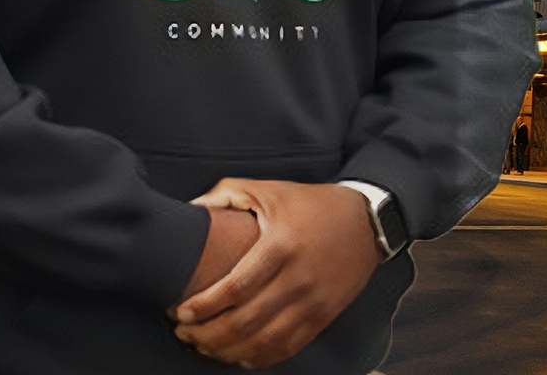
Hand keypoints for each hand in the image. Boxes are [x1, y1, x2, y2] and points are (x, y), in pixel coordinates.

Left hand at [172, 179, 382, 366]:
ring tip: (204, 346)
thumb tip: (189, 211)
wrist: (366, 220)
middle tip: (184, 333)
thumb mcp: (268, 189)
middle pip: (245, 321)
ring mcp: (313, 301)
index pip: (235, 287)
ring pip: (264, 341)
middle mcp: (298, 278)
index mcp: (281, 245)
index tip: (180, 313)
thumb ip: (225, 194)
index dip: (204, 306)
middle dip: (207, 334)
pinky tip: (239, 356)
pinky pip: (288, 347)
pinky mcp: (324, 316)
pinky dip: (260, 358)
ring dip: (229, 351)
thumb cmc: (310, 203)